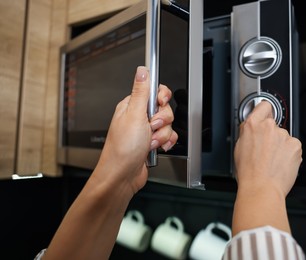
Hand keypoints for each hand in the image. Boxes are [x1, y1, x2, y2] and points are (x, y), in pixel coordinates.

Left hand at [96, 66, 177, 194]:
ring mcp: (146, 130)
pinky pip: (168, 137)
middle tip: (151, 127)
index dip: (161, 96)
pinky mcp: (152, 142)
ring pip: (167, 124)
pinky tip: (157, 148)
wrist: (122, 176)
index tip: (161, 103)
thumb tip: (142, 71)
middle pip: (164, 108)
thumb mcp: (134, 115)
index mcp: (131, 106)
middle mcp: (139, 117)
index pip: (153, 90)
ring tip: (150, 142)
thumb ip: (141, 92)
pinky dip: (165, 143)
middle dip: (162, 120)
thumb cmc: (122, 149)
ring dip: (162, 135)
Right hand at [234, 101, 301, 196]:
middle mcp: (269, 127)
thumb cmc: (249, 173)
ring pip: (284, 137)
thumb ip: (248, 133)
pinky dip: (289, 154)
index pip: (264, 106)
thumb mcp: (239, 148)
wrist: (262, 188)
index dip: (265, 111)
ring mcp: (283, 135)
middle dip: (271, 135)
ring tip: (272, 161)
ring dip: (281, 146)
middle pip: (274, 125)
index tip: (266, 115)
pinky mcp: (295, 145)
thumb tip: (252, 130)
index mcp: (252, 125)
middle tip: (266, 150)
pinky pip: (293, 146)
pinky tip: (280, 163)